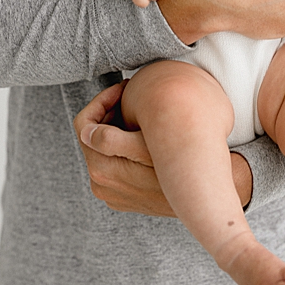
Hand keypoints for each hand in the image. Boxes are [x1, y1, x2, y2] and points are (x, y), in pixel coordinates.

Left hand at [73, 81, 252, 213]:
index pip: (83, 125)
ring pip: (102, 152)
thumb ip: (110, 139)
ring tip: (139, 113)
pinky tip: (142, 138)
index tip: (122, 88)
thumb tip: (85, 131)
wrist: (200, 194)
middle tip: (132, 94)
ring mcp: (111, 192)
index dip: (101, 101)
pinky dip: (121, 149)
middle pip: (91, 138)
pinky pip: (113, 166)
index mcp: (101, 168)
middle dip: (108, 113)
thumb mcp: (147, 146)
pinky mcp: (122, 196)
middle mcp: (100, 184)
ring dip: (115, 130)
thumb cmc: (179, 166)